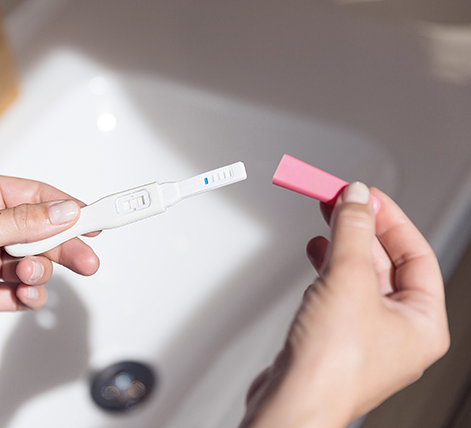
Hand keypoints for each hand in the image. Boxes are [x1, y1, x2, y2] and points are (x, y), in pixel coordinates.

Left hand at [0, 172, 99, 351]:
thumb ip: (24, 222)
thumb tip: (65, 211)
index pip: (39, 197)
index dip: (70, 208)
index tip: (97, 217)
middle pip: (44, 233)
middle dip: (66, 246)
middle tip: (88, 259)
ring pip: (36, 263)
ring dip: (39, 272)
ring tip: (26, 278)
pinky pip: (21, 291)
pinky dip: (28, 295)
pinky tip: (23, 295)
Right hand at [241, 182, 449, 426]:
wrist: (292, 401)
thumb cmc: (330, 364)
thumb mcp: (347, 278)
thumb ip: (352, 231)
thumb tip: (357, 198)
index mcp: (423, 323)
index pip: (417, 254)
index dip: (390, 219)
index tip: (367, 195)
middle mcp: (399, 332)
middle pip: (386, 263)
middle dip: (361, 228)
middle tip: (341, 200)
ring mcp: (366, 336)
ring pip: (360, 277)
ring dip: (342, 245)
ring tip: (325, 220)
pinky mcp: (335, 338)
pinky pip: (339, 292)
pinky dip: (327, 268)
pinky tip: (315, 253)